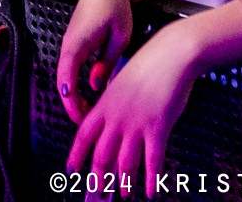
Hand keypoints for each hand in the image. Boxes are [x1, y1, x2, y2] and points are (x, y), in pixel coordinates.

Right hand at [55, 0, 136, 119]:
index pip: (66, 77)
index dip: (70, 100)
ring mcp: (70, 43)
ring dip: (73, 95)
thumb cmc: (116, 7)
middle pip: (63, 80)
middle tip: (85, 122)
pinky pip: (71, 67)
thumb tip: (96, 86)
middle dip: (71, 103)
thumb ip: (106, 63)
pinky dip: (76, 83)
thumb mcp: (119, 37)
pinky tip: (89, 94)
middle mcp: (68, 45)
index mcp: (77, 43)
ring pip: (65, 75)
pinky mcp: (75, 42)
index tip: (79, 117)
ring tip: (87, 113)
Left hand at [66, 24, 202, 194]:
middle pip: (101, 155)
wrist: (170, 54)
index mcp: (105, 105)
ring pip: (125, 161)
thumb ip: (114, 105)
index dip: (76, 155)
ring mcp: (136, 122)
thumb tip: (110, 121)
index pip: (84, 135)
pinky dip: (151, 178)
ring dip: (122, 183)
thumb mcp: (121, 83)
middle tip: (95, 198)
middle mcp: (117, 116)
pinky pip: (152, 159)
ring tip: (122, 197)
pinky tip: (152, 191)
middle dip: (97, 181)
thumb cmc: (149, 67)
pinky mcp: (158, 126)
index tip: (71, 172)